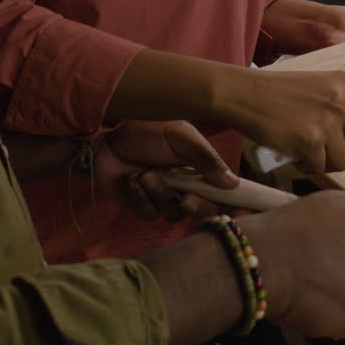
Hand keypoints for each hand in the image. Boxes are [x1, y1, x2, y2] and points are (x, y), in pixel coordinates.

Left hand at [94, 121, 238, 220]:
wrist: (107, 133)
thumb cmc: (147, 129)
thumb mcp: (181, 137)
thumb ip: (206, 159)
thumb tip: (233, 183)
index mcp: (200, 170)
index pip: (223, 195)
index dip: (233, 207)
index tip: (237, 212)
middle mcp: (185, 187)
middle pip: (204, 212)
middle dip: (198, 207)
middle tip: (187, 198)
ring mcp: (162, 198)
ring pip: (174, 215)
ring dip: (161, 195)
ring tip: (146, 174)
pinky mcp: (140, 205)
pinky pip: (148, 214)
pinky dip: (140, 198)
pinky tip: (131, 181)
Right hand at [222, 68, 344, 172]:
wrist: (244, 94)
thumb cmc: (275, 91)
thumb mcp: (317, 85)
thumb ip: (341, 103)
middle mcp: (342, 102)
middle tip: (341, 158)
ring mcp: (327, 122)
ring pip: (344, 160)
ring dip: (328, 163)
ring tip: (310, 154)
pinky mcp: (310, 141)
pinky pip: (319, 167)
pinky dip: (309, 168)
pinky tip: (297, 158)